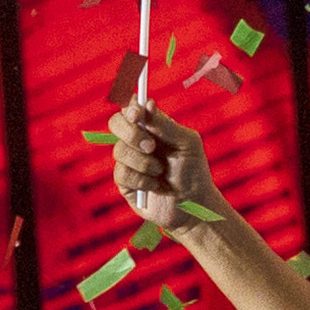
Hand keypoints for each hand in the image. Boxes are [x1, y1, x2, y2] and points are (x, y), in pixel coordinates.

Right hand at [112, 97, 226, 237]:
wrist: (192, 205)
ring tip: (161, 171)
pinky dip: (141, 179)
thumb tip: (147, 103)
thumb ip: (166, 125)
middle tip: (151, 146)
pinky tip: (154, 186)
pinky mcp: (124, 181)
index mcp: (154, 128)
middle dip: (131, 134)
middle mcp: (138, 141)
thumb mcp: (186, 144)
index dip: (130, 108)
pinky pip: (121, 173)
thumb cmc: (193, 171)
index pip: (132, 109)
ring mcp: (129, 160)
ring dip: (143, 162)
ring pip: (119, 151)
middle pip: (116, 124)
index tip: (137, 113)